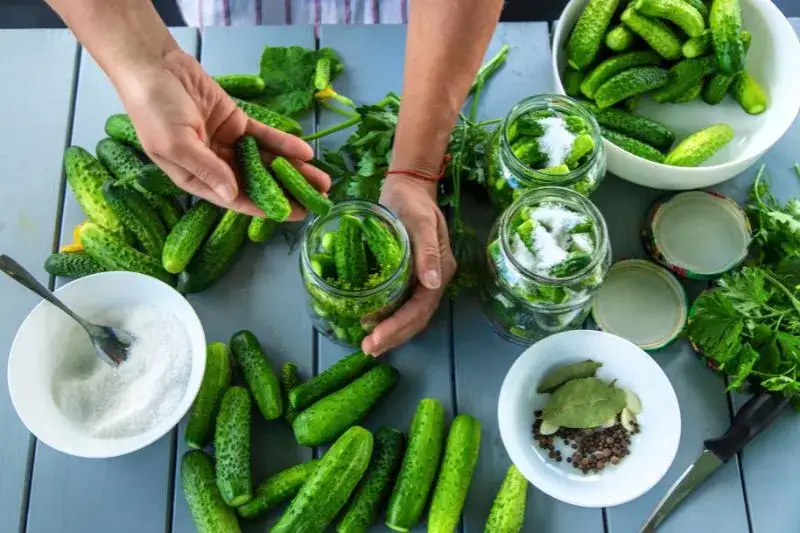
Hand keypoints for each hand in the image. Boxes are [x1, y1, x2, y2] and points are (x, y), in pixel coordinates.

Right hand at [117, 48, 329, 217]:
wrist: (153, 64)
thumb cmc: (152, 107)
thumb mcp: (175, 144)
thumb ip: (207, 169)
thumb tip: (232, 194)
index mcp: (194, 178)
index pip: (236, 199)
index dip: (266, 208)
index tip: (294, 214)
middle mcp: (214, 165)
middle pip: (256, 183)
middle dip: (287, 191)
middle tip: (318, 199)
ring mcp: (227, 143)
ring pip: (265, 162)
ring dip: (293, 170)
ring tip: (322, 180)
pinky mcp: (237, 122)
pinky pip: (265, 137)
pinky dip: (284, 144)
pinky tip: (305, 152)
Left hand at [362, 174, 456, 355]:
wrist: (408, 187)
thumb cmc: (413, 202)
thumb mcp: (420, 221)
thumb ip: (426, 250)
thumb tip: (433, 282)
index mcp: (440, 270)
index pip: (420, 308)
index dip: (399, 326)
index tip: (375, 338)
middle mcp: (433, 279)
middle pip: (416, 317)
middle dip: (394, 336)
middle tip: (368, 349)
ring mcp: (422, 279)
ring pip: (410, 314)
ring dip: (392, 332)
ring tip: (369, 345)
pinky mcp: (409, 276)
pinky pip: (402, 304)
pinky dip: (389, 318)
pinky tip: (372, 324)